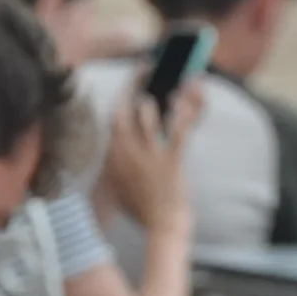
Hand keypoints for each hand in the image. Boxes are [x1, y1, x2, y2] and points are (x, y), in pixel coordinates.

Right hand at [100, 84, 200, 231]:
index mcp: (114, 157)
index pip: (113, 117)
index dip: (122, 94)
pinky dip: (182, 114)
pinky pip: (177, 130)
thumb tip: (114, 141)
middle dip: (135, 84)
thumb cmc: (142, 207)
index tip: (131, 80)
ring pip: (148, 115)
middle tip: (146, 69)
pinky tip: (183, 105)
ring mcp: (149, 156)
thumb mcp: (117, 185)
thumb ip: (114, 162)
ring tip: (170, 90)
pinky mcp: (171, 161)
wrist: (162, 226)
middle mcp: (127, 153)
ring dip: (159, 100)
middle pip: (126, 109)